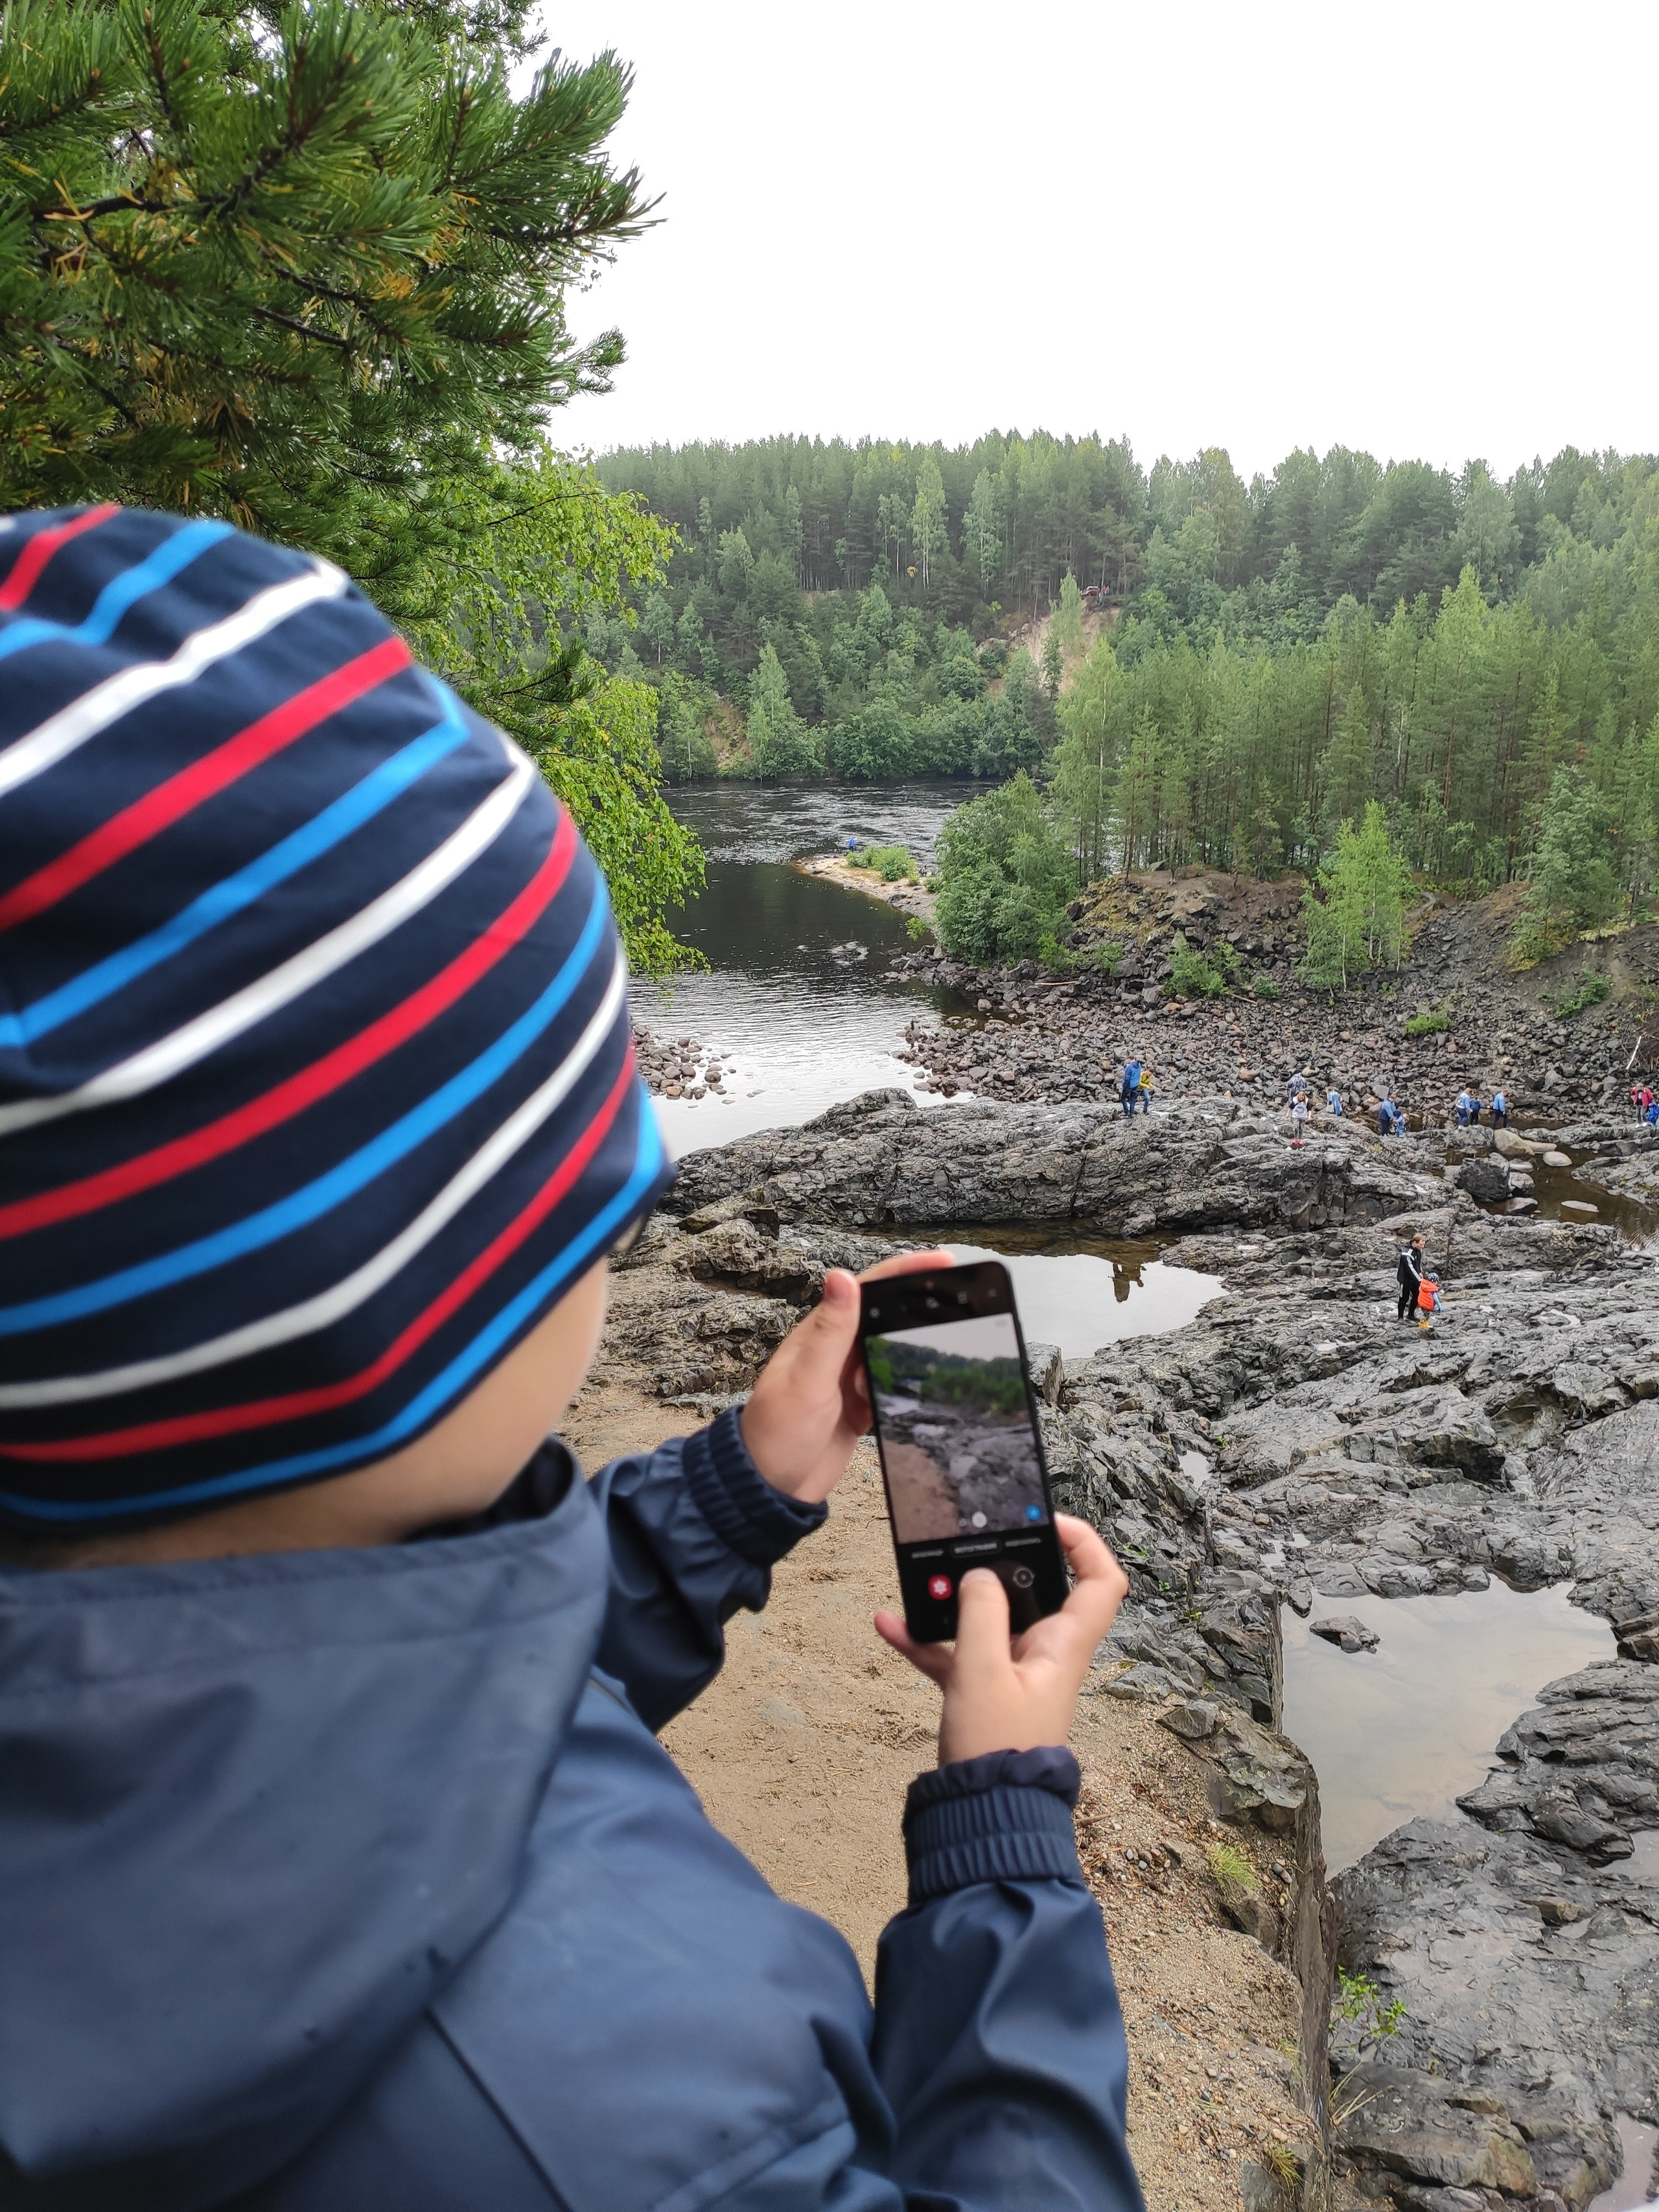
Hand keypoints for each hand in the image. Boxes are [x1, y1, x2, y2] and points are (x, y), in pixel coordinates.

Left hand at [739, 1248, 953, 1502]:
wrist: (770, 1489)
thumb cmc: (776, 1435)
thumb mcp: (806, 1381)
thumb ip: (828, 1331)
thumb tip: (841, 1276)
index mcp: (819, 1334)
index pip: (866, 1288)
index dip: (905, 1271)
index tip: (943, 1262)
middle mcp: (834, 1350)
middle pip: (884, 1313)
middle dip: (920, 1302)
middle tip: (962, 1299)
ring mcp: (846, 1377)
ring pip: (890, 1347)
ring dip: (913, 1344)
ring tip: (948, 1339)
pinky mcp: (858, 1403)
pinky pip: (890, 1381)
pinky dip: (907, 1381)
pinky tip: (923, 1382)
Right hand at [875, 1515, 1128, 1763]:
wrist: (983, 1814)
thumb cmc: (997, 1750)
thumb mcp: (983, 1673)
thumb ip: (980, 1615)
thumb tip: (979, 1574)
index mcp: (1064, 1645)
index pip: (1101, 1581)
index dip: (1084, 1543)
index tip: (1046, 1522)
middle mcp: (1045, 1652)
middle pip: (1034, 1590)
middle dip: (998, 1564)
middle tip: (967, 1543)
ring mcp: (1014, 1671)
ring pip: (988, 1620)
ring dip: (953, 1602)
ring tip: (919, 1583)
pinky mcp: (985, 1690)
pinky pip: (957, 1652)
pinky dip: (928, 1640)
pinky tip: (891, 1626)